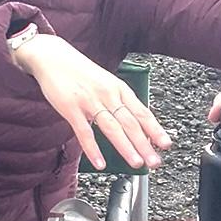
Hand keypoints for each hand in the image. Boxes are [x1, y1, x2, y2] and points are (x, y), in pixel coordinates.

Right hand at [12, 35, 170, 170]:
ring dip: (126, 147)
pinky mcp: (71, 107)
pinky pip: (84, 132)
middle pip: (130, 123)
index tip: (166, 144)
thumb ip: (117, 103)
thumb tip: (132, 126)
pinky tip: (100, 163)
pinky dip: (93, 149)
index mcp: (119, 88)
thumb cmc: (80, 73)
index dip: (155, 129)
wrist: (53, 57)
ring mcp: (89, 101)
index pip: (142, 112)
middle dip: (145, 144)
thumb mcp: (105, 83)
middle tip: (155, 161)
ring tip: (136, 163)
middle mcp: (108, 94)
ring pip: (112, 128)